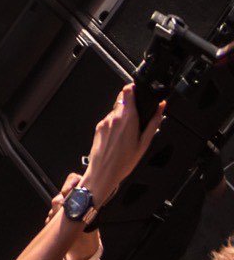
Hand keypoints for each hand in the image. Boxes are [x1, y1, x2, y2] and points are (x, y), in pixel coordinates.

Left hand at [80, 83, 163, 206]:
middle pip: (122, 99)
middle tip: (139, 116)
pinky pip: (109, 120)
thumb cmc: (125, 161)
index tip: (140, 91)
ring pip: (115, 110)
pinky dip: (116, 124)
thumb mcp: (145, 142)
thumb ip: (154, 122)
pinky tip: (120, 138)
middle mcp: (113, 117)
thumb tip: (161, 108)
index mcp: (127, 118)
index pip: (127, 91)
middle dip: (131, 104)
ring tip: (130, 133)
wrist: (104, 171)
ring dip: (123, 115)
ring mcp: (104, 121)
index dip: (134, 88)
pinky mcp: (99, 127)